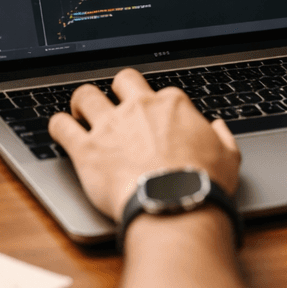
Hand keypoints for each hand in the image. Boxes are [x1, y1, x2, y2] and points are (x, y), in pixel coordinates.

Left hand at [48, 68, 240, 220]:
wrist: (175, 207)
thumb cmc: (202, 185)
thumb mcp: (228, 158)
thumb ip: (222, 138)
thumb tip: (217, 128)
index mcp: (171, 106)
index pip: (161, 93)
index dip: (157, 106)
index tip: (154, 119)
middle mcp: (138, 108)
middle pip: (122, 80)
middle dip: (117, 89)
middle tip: (115, 105)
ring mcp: (110, 126)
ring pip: (85, 95)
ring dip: (82, 102)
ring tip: (81, 112)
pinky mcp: (86, 149)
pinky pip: (61, 126)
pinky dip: (58, 126)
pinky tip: (60, 130)